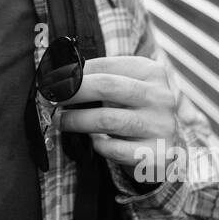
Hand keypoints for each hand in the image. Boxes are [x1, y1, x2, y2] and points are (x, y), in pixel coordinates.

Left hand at [52, 56, 178, 168]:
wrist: (168, 150)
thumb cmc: (137, 113)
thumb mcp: (128, 88)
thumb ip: (102, 79)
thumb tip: (60, 77)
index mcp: (152, 72)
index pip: (105, 65)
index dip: (74, 72)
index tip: (52, 81)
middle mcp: (160, 96)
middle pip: (105, 86)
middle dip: (72, 92)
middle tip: (50, 99)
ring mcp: (160, 125)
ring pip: (107, 119)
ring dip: (76, 120)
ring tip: (60, 121)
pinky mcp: (156, 154)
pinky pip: (115, 148)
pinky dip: (97, 144)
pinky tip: (92, 141)